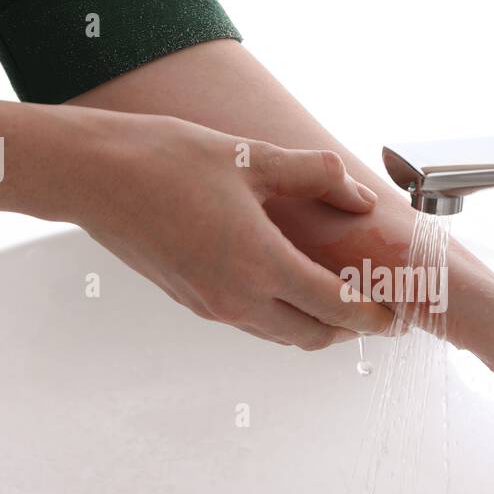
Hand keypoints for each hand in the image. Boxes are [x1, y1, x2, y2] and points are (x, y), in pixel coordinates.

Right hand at [78, 114, 392, 348]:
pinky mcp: (193, 302)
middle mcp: (238, 298)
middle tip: (379, 310)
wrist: (93, 177)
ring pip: (282, 334)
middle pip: (315, 335)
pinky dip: (282, 315)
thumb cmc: (166, 160)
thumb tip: (360, 197)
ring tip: (342, 299)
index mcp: (259, 263)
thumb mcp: (251, 158)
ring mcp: (212, 305)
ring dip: (317, 325)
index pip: (337, 307)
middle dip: (352, 328)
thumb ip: (315, 176)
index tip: (400, 313)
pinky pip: (253, 323)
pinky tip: (290, 285)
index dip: (375, 315)